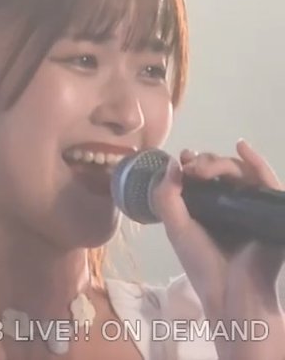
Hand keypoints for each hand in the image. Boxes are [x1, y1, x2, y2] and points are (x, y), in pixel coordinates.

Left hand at [155, 140, 283, 319]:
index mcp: (211, 209)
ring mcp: (252, 207)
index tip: (182, 158)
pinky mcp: (271, 210)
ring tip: (204, 167)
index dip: (193, 163)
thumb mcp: (176, 227)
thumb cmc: (202, 263)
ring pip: (242, 173)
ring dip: (222, 163)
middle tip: (192, 168)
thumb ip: (168, 196)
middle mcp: (233, 205)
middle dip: (205, 163)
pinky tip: (241, 147)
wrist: (230, 291)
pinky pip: (268, 182)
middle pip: (223, 172)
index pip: (205, 178)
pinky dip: (256, 162)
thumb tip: (171, 162)